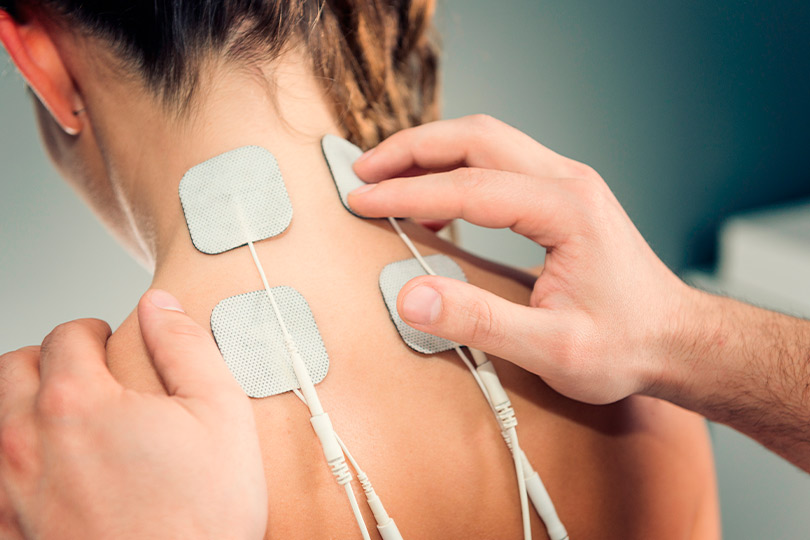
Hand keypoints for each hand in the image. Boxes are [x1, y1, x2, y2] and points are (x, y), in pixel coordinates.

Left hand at [0, 290, 266, 539]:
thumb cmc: (201, 517)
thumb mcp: (222, 413)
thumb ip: (187, 346)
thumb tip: (161, 307)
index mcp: (79, 403)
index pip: (68, 336)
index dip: (95, 331)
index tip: (111, 343)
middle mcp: (29, 443)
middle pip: (14, 370)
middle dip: (48, 359)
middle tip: (84, 372)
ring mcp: (11, 493)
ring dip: (21, 405)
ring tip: (61, 415)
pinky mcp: (11, 533)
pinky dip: (10, 462)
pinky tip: (45, 472)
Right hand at [349, 115, 698, 404]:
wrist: (675, 338)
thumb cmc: (625, 344)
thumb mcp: (552, 348)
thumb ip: (480, 321)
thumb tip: (412, 297)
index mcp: (567, 210)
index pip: (469, 187)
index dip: (407, 193)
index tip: (362, 202)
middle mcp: (568, 181)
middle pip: (476, 137)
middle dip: (412, 149)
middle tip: (363, 171)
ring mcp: (567, 183)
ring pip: (487, 140)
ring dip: (432, 151)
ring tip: (386, 175)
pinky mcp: (562, 195)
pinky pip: (500, 163)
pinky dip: (457, 170)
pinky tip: (433, 202)